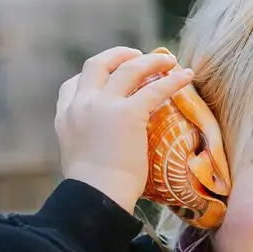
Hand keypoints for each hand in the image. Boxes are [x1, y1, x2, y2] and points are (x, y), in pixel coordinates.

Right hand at [55, 46, 193, 212]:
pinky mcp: (128, 113)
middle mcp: (81, 104)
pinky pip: (154, 88)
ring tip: (169, 60)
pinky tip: (187, 75)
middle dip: (118, 55)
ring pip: (128, 69)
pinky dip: (173, 79)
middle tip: (138, 55)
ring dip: (150, 61)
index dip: (93, 77)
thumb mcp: (78, 158)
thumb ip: (86, 143)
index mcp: (65, 116)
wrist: (97, 195)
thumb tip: (101, 149)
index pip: (73, 85)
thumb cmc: (94, 189)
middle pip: (97, 64)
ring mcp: (103, 105)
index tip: (109, 77)